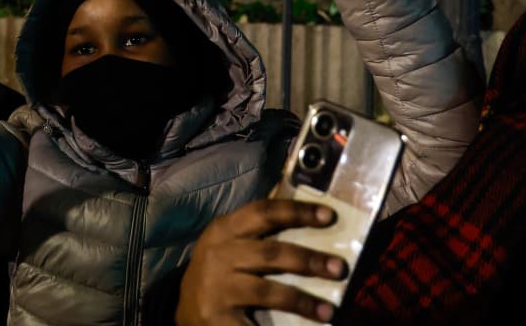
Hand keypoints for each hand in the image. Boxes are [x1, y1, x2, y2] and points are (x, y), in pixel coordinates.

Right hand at [176, 199, 344, 325]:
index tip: (330, 216)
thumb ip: (261, 235)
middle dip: (308, 261)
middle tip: (339, 268)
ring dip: (302, 301)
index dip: (297, 211)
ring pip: (266, 291)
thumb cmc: (221, 271)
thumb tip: (316, 230)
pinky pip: (252, 325)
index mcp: (225, 229)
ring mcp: (216, 288)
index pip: (264, 212)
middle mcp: (219, 255)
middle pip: (270, 253)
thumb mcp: (232, 244)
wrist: (185, 307)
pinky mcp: (216, 319)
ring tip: (329, 310)